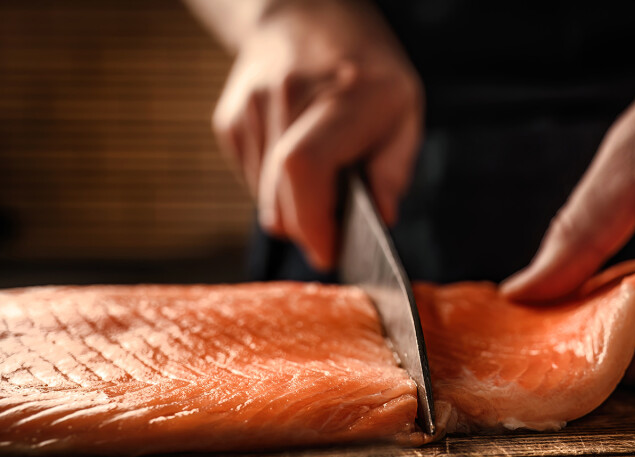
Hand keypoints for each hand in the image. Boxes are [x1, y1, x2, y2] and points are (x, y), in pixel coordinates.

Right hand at [212, 0, 421, 268]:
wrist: (303, 15)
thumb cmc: (365, 68)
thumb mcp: (403, 110)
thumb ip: (394, 168)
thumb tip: (381, 220)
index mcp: (342, 95)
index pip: (304, 167)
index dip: (313, 222)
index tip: (331, 252)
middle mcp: (287, 97)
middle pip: (279, 198)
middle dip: (309, 230)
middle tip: (334, 229)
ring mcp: (250, 107)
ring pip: (262, 199)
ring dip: (292, 208)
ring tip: (321, 177)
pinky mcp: (229, 120)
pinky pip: (250, 182)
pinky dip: (273, 188)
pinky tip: (293, 157)